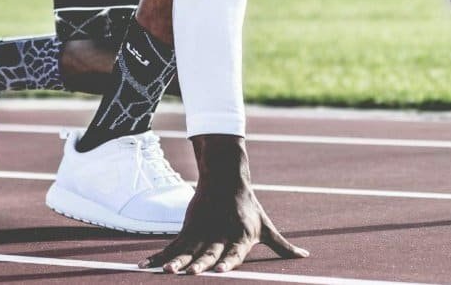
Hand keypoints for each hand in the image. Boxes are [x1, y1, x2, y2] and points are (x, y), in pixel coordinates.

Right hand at [139, 134, 307, 274]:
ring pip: (187, 250)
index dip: (227, 261)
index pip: (234, 252)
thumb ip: (283, 246)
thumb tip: (305, 257)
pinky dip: (158, 257)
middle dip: (199, 264)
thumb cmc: (249, 207)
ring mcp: (202, 232)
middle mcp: (220, 235)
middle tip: (189, 274)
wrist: (226, 177)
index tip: (220, 270)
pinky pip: (172, 246)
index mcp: (241, 237)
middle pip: (208, 252)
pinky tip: (145, 266)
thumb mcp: (266, 226)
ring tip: (165, 271)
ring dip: (175, 262)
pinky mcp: (188, 228)